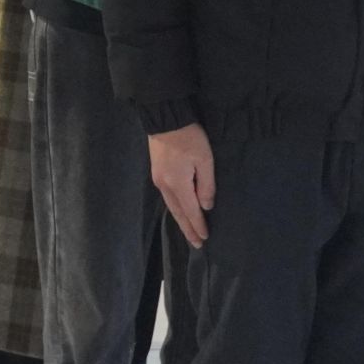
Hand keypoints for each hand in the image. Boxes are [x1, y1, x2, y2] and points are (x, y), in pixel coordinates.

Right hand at [148, 122, 215, 247]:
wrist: (165, 119)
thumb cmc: (189, 138)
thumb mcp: (205, 160)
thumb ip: (206, 185)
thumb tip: (207, 206)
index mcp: (178, 184)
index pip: (191, 211)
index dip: (199, 225)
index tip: (205, 239)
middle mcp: (165, 186)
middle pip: (178, 213)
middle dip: (188, 229)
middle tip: (196, 244)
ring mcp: (158, 179)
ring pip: (171, 206)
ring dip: (181, 220)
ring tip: (188, 231)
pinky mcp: (156, 172)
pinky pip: (167, 197)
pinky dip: (175, 208)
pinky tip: (179, 210)